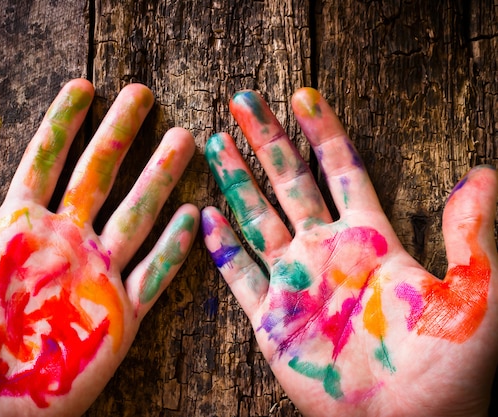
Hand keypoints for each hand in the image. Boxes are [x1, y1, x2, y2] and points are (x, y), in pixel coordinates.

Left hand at [0, 79, 198, 416]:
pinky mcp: (120, 316)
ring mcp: (95, 276)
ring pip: (137, 215)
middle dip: (121, 133)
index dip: (63, 123)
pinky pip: (154, 275)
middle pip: (99, 175)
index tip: (83, 87)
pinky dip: (174, 248)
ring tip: (183, 140)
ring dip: (160, 178)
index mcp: (18, 229)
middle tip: (142, 95)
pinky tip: (193, 216)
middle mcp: (64, 243)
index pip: (45, 161)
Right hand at [202, 88, 497, 416]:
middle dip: (266, 141)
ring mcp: (297, 283)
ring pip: (259, 219)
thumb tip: (484, 173)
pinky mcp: (273, 320)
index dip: (322, 130)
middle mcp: (328, 251)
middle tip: (242, 102)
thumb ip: (473, 233)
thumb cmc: (449, 368)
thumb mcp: (475, 295)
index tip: (303, 94)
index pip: (341, 168)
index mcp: (371, 239)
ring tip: (215, 144)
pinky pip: (240, 276)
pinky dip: (221, 249)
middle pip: (290, 183)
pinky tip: (204, 218)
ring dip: (237, 182)